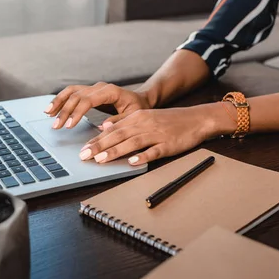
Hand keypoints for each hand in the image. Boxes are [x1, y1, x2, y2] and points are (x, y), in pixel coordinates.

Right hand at [44, 82, 151, 128]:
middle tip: (56, 126)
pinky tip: (52, 109)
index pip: (88, 100)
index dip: (77, 112)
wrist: (141, 99)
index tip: (70, 126)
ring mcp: (93, 88)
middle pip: (77, 95)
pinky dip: (61, 100)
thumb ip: (119, 121)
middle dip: (64, 111)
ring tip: (47, 114)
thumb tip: (103, 127)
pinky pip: (72, 93)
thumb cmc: (138, 108)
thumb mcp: (134, 116)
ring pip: (71, 91)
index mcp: (110, 91)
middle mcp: (99, 87)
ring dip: (58, 102)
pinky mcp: (89, 92)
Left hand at [78, 104, 218, 165]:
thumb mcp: (145, 116)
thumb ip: (124, 121)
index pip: (112, 129)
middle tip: (84, 156)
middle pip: (118, 135)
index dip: (96, 139)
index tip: (83, 148)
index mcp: (137, 117)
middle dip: (99, 146)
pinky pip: (154, 151)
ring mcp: (156, 134)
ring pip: (132, 143)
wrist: (196, 119)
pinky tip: (132, 162)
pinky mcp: (168, 144)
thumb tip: (104, 127)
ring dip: (115, 151)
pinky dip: (142, 156)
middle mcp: (144, 124)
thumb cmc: (169, 120)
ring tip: (101, 160)